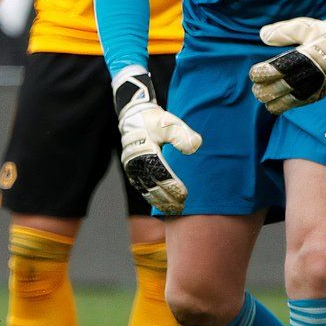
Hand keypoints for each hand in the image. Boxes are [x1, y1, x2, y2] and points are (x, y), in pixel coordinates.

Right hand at [113, 68, 201, 213]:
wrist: (134, 116)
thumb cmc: (155, 120)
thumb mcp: (170, 123)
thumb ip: (182, 134)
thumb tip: (194, 147)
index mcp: (146, 150)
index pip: (160, 174)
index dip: (172, 186)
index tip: (185, 195)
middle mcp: (136, 161)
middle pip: (153, 185)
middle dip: (168, 198)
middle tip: (182, 207)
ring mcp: (132, 167)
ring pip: (146, 189)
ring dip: (159, 200)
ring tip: (172, 209)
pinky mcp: (131, 169)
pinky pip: (140, 186)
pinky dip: (150, 196)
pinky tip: (159, 203)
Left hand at [248, 2, 325, 113]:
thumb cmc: (325, 32)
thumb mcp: (304, 27)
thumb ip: (283, 31)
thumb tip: (262, 35)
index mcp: (310, 55)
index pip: (281, 69)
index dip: (264, 73)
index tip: (254, 72)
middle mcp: (316, 72)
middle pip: (284, 87)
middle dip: (266, 89)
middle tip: (256, 86)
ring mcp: (320, 84)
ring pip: (292, 99)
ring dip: (274, 100)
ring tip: (262, 96)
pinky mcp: (323, 92)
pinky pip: (302, 103)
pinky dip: (286, 104)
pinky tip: (275, 103)